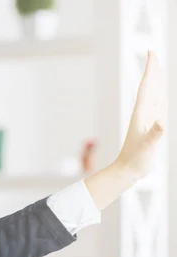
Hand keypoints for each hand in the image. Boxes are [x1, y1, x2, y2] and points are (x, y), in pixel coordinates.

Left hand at [116, 50, 166, 179]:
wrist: (127, 170)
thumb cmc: (136, 160)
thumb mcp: (148, 147)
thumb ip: (155, 134)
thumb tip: (162, 122)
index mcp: (142, 114)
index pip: (147, 87)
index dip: (150, 71)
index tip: (151, 54)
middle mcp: (143, 114)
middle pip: (149, 87)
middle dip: (152, 70)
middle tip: (153, 53)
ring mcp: (146, 120)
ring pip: (153, 94)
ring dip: (155, 80)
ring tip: (157, 68)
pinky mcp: (150, 126)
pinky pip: (156, 106)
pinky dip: (159, 96)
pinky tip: (160, 94)